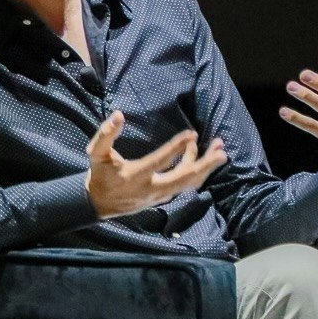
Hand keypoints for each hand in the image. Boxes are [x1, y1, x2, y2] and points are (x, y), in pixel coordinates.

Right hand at [83, 110, 227, 218]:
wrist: (99, 203)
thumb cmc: (100, 174)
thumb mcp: (95, 154)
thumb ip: (105, 134)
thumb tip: (118, 115)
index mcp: (134, 176)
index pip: (159, 162)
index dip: (176, 148)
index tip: (192, 134)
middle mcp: (150, 188)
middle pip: (183, 179)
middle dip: (204, 166)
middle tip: (222, 152)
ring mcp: (159, 195)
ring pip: (187, 183)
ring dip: (205, 168)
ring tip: (219, 151)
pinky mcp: (163, 197)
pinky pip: (184, 185)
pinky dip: (196, 172)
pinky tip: (202, 159)